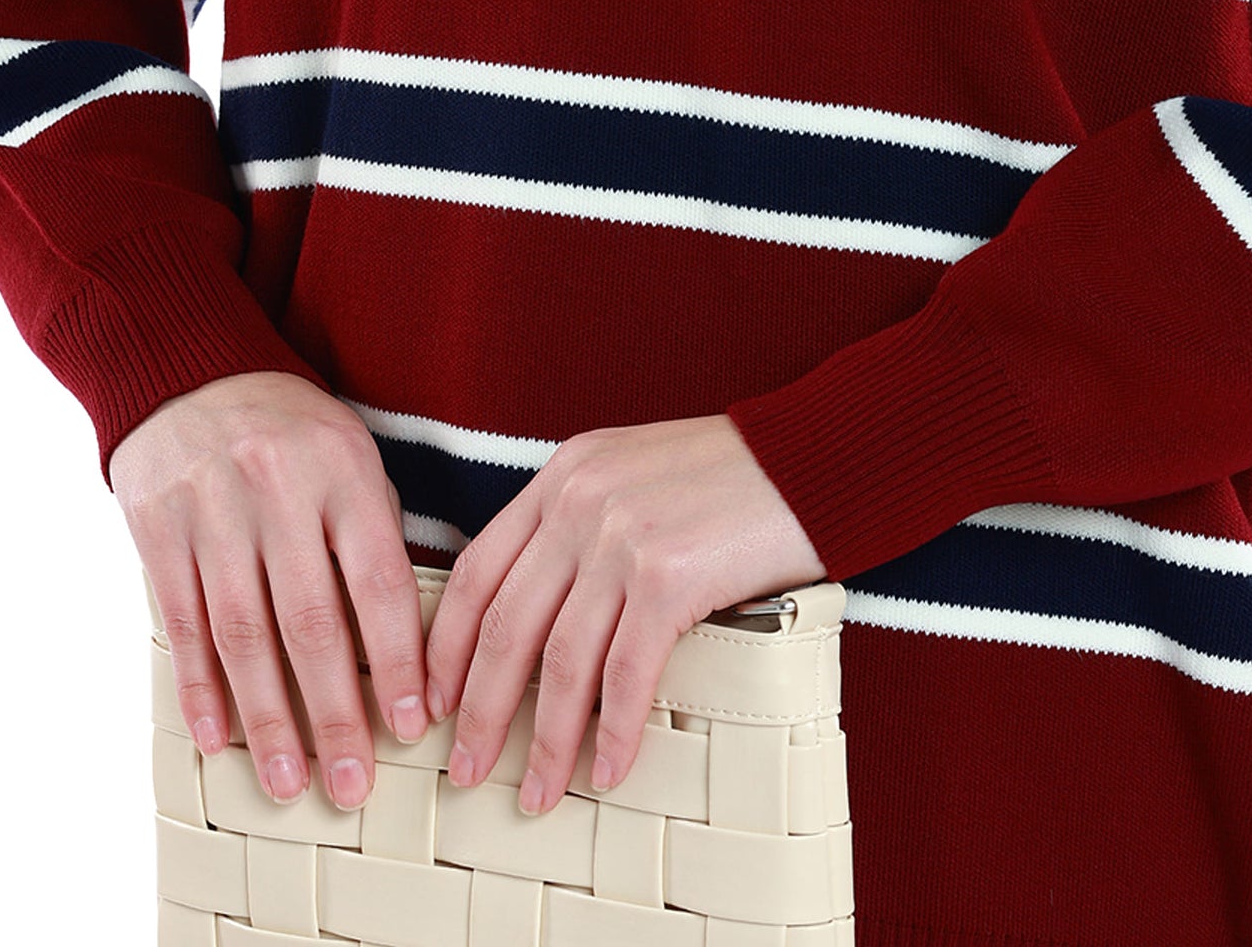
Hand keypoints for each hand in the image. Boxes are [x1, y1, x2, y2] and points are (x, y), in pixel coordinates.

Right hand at [110, 369, 426, 812]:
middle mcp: (279, 492)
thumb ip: (375, 538)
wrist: (193, 375)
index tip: (411, 727)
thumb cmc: (295, 434)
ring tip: (285, 781)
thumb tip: (408, 647)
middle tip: (351, 785)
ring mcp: (214, 511)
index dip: (396, 661)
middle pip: (310, 621)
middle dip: (333, 714)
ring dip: (266, 718)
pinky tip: (217, 738)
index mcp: (344, 474)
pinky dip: (200, 686)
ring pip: (242, 634)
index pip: (379, 582)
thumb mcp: (353, 459)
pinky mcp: (158, 530)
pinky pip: (183, 622)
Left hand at [420, 413, 827, 815]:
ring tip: (536, 794)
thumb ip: (586, 520)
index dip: (449, 646)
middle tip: (465, 769)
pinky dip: (612, 731)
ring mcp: (622, 537)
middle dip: (480, 709)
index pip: (479, 569)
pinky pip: (626, 673)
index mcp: (565, 475)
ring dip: (544, 740)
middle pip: (506, 624)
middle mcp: (580, 502)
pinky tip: (607, 771)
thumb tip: (548, 610)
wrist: (815, 456)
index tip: (436, 702)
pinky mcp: (670, 575)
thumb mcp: (636, 473)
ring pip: (559, 660)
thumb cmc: (737, 474)